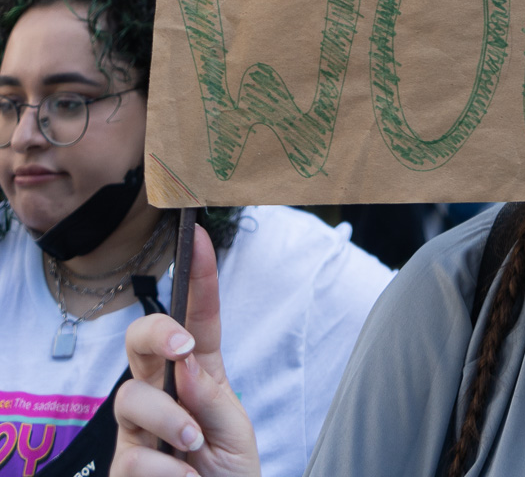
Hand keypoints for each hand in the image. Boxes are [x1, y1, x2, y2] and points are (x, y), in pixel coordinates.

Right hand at [112, 224, 260, 476]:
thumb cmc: (230, 470)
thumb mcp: (235, 432)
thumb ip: (213, 399)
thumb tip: (185, 364)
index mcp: (197, 373)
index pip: (196, 319)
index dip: (198, 277)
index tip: (199, 236)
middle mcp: (160, 392)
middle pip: (139, 340)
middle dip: (156, 332)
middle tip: (183, 348)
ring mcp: (138, 429)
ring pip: (131, 397)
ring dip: (169, 419)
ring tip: (195, 444)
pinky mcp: (124, 466)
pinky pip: (133, 456)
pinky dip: (166, 472)